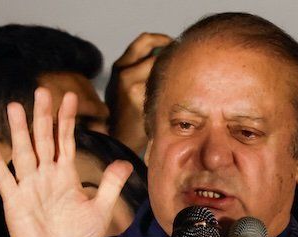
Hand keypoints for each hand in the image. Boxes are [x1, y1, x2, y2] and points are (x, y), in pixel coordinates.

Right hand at [0, 89, 132, 236]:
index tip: (70, 96)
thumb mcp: (100, 212)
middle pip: (43, 139)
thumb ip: (110, 187)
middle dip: (43, 116)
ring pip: (24, 152)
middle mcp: (45, 175)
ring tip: (15, 107)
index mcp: (65, 175)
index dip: (67, 119)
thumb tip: (126, 163)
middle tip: (41, 90)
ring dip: (19, 130)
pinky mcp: (14, 201)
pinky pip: (5, 178)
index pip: (65, 140)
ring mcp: (29, 186)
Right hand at [105, 32, 171, 154]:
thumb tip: (165, 56)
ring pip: (161, 68)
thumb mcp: (123, 86)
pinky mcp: (140, 101)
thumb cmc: (123, 113)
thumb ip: (138, 70)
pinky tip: (176, 97)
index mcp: (120, 66)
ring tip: (182, 79)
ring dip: (173, 70)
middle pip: (154, 48)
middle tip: (183, 58)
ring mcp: (132, 87)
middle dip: (171, 50)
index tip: (175, 46)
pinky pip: (163, 88)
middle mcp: (124, 73)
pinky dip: (173, 89)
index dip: (163, 39)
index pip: (145, 40)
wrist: (114, 136)